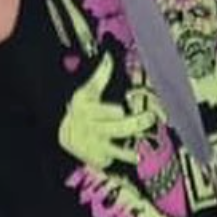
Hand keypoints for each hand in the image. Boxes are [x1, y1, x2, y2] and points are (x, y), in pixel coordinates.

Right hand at [57, 51, 159, 169]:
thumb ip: (100, 76)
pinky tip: (135, 159)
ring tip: (141, 152)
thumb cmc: (83, 108)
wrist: (66, 135)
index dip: (108, 112)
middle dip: (133, 124)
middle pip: (114, 129)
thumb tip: (109, 56)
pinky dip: (123, 160)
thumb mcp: (87, 92)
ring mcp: (96, 145)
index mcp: (87, 109)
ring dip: (128, 151)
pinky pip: (114, 160)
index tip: (121, 110)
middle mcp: (92, 129)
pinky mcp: (100, 158)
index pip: (99, 111)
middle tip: (150, 117)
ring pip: (115, 149)